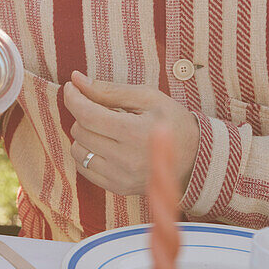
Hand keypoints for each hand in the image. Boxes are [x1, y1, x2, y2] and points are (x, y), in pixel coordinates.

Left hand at [62, 71, 198, 197]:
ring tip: (105, 128)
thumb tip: (76, 79)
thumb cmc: (173, 121)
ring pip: (78, 151)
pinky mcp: (119, 189)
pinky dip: (88, 153)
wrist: (197, 158)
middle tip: (102, 108)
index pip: (87, 114)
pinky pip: (85, 169)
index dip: (73, 97)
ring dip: (84, 135)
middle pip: (80, 131)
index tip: (72, 86)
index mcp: (134, 133)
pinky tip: (104, 145)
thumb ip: (109, 90)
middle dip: (84, 114)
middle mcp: (126, 159)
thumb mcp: (147, 97)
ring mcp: (121, 177)